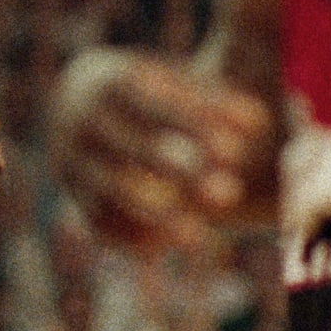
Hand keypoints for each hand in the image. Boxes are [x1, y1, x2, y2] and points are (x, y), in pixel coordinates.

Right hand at [50, 48, 273, 251]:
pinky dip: (126, 239)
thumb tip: (258, 123)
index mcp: (110, 82)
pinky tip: (162, 250)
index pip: (150, 103)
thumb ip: (217, 100)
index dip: (191, 126)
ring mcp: (72, 160)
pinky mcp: (74, 194)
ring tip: (198, 238)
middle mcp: (83, 122)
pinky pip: (95, 221)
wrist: (75, 102)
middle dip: (179, 173)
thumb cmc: (150, 91)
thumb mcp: (176, 80)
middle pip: (129, 149)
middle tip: (230, 194)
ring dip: (153, 217)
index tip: (234, 149)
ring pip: (109, 192)